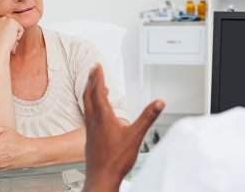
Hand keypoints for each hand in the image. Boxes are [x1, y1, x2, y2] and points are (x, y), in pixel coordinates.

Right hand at [0, 16, 23, 54]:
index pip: (2, 24)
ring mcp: (3, 19)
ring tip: (8, 41)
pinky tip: (11, 39)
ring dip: (14, 35)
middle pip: (9, 25)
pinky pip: (21, 29)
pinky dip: (18, 36)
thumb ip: (0, 32)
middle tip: (6, 42)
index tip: (2, 39)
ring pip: (15, 27)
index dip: (5, 31)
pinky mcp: (11, 21)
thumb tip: (11, 32)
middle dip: (10, 33)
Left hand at [82, 64, 164, 191]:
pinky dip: (91, 105)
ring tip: (95, 86)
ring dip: (90, 92)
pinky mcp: (90, 136)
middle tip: (92, 70)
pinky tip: (97, 112)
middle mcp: (93, 120)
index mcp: (103, 117)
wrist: (101, 177)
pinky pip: (88, 114)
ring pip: (87, 104)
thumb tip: (158, 104)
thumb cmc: (115, 159)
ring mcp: (90, 129)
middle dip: (91, 80)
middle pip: (88, 94)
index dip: (98, 76)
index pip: (98, 91)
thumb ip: (148, 117)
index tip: (97, 66)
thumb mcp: (136, 135)